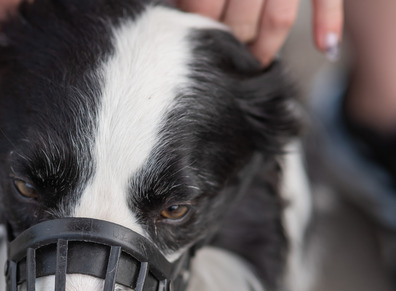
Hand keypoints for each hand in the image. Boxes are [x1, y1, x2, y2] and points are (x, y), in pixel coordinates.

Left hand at [176, 0, 343, 64]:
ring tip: (258, 63)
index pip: (204, 11)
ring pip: (278, 20)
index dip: (200, 33)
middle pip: (240, 22)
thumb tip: (178, 21)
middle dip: (233, 46)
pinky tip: (324, 47)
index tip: (193, 48)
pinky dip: (328, 22)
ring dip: (268, 46)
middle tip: (227, 63)